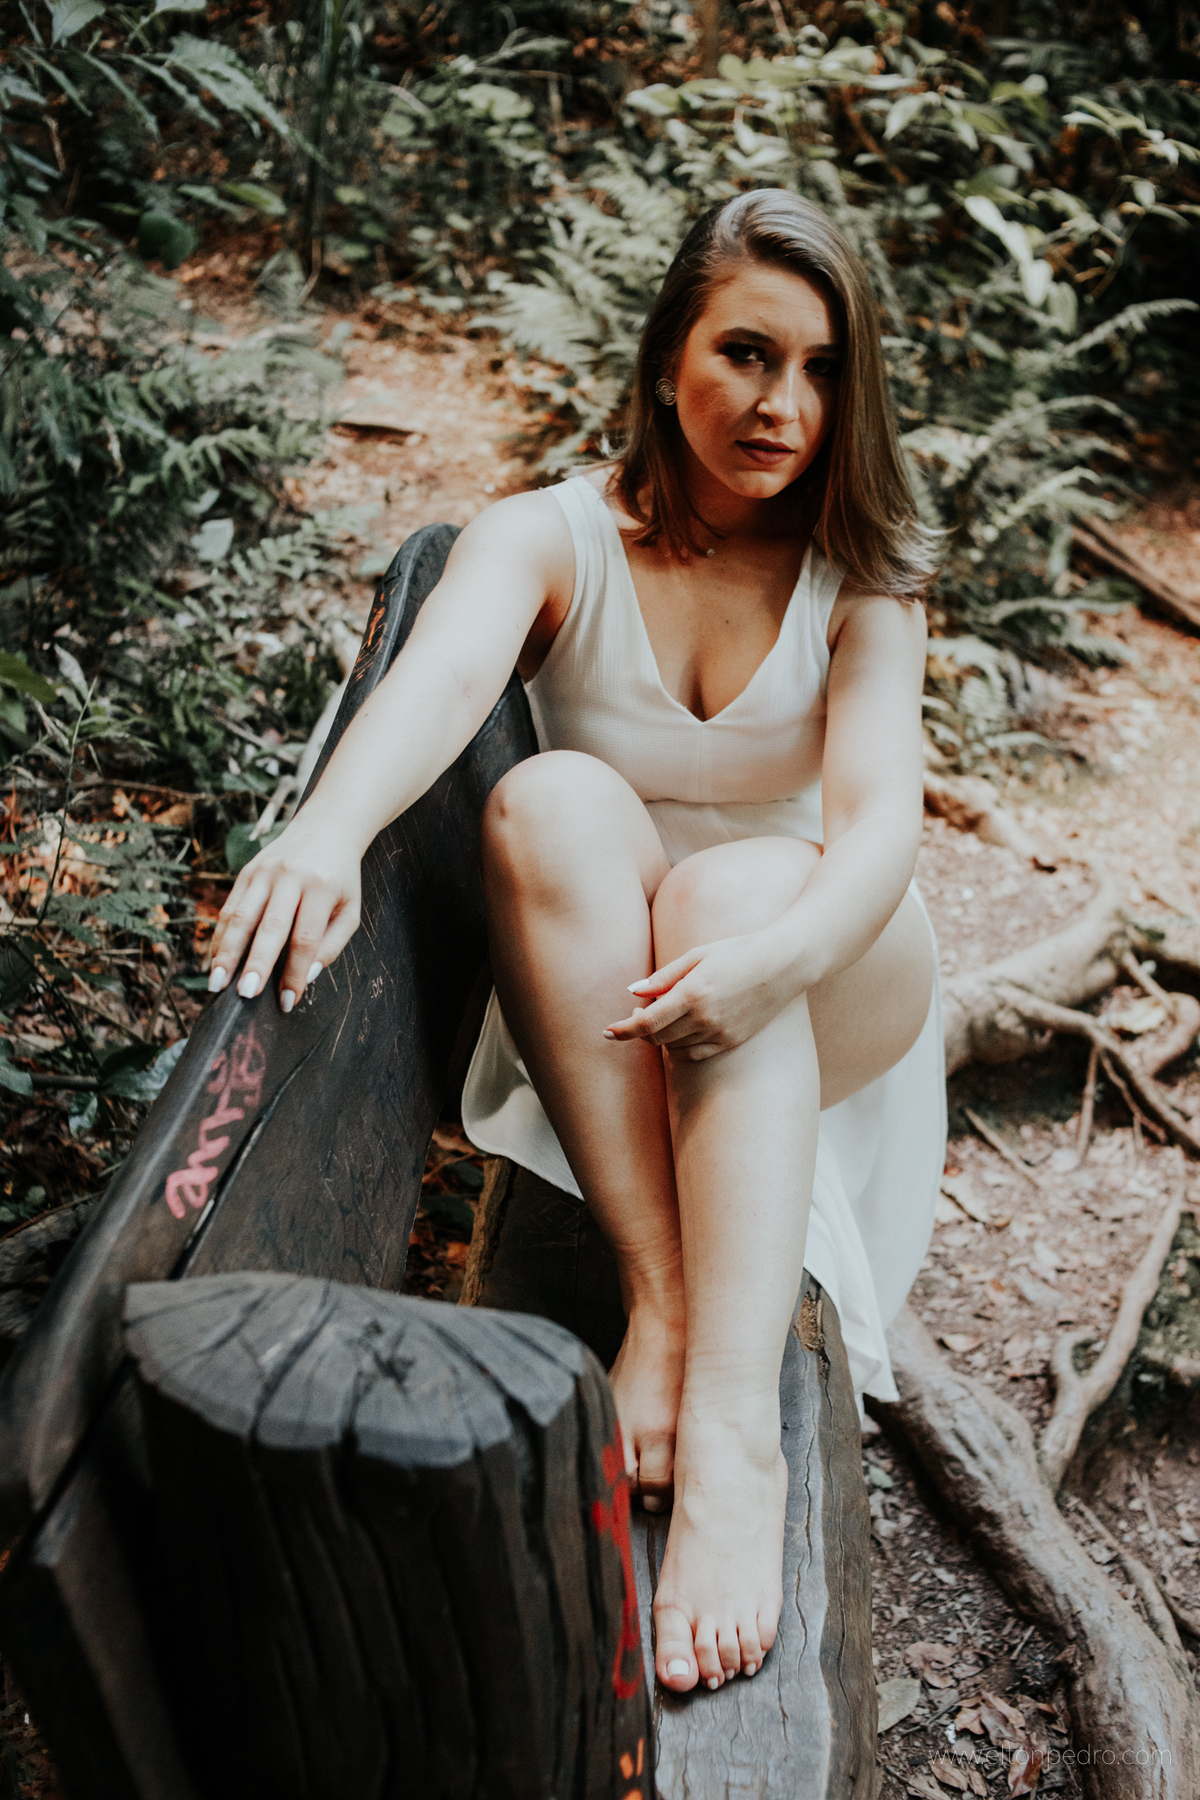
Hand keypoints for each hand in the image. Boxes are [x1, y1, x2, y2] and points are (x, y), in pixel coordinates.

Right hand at [207, 810, 362, 1010]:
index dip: (294, 973)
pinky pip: (229, 907)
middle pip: (270, 927)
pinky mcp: (247, 871)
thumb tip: (306, 976)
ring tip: (217, 984)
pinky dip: (221, 936)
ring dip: (227, 953)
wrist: (327, 828)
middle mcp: (290, 877)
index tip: (287, 1002)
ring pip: (241, 916)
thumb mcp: (350, 910)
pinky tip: (216, 960)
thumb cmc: (340, 878)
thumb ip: (332, 945)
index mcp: (321, 888)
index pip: (305, 939)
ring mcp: (264, 872)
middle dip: (256, 964)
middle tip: (245, 996)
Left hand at [603, 934, 795, 1061]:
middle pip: (658, 1038)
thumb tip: (633, 992)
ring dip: (662, 1036)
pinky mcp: (732, 1041)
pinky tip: (684, 1029)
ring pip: (675, 1048)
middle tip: (639, 1013)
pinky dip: (682, 1046)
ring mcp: (720, 1033)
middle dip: (641, 1029)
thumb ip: (663, 977)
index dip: (623, 1030)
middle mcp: (705, 1019)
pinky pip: (696, 1053)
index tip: (607, 1032)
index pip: (646, 1023)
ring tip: (667, 1013)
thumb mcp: (697, 956)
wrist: (784, 964)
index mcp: (692, 994)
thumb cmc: (738, 952)